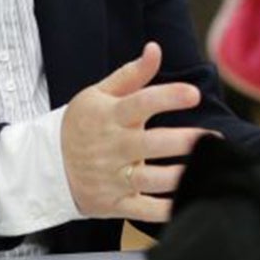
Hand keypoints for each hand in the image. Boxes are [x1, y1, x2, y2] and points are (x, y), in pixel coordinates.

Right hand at [61, 42, 208, 223]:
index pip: (140, 103)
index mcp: (109, 117)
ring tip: (208, 169)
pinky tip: (189, 201)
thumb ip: (131, 75)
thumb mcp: (98, 95)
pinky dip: (165, 211)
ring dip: (180, 176)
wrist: (45, 166)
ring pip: (149, 180)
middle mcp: (111, 148)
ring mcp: (112, 178)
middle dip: (183, 142)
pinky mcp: (114, 204)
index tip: (193, 94)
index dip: (167, 97)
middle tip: (214, 139)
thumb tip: (155, 48)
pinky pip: (142, 211)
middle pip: (149, 145)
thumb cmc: (81, 125)